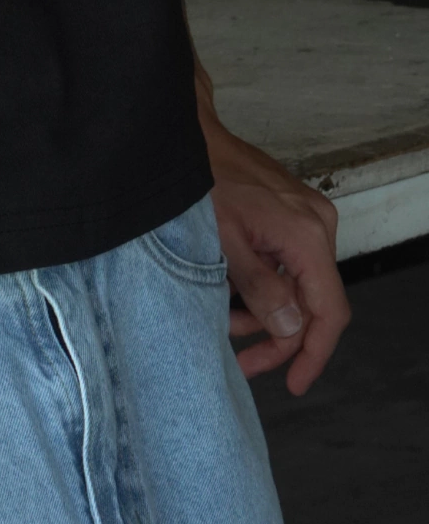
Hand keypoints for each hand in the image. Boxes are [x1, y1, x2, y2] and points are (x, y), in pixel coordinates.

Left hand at [201, 114, 351, 395]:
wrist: (195, 141)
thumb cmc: (203, 186)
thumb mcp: (223, 245)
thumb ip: (258, 288)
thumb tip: (289, 328)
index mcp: (306, 237)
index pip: (328, 311)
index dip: (314, 353)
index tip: (295, 382)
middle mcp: (317, 229)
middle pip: (313, 306)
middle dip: (278, 340)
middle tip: (241, 364)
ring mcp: (308, 222)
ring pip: (297, 290)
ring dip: (264, 316)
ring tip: (222, 323)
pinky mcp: (293, 220)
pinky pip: (287, 269)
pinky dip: (262, 291)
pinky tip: (229, 297)